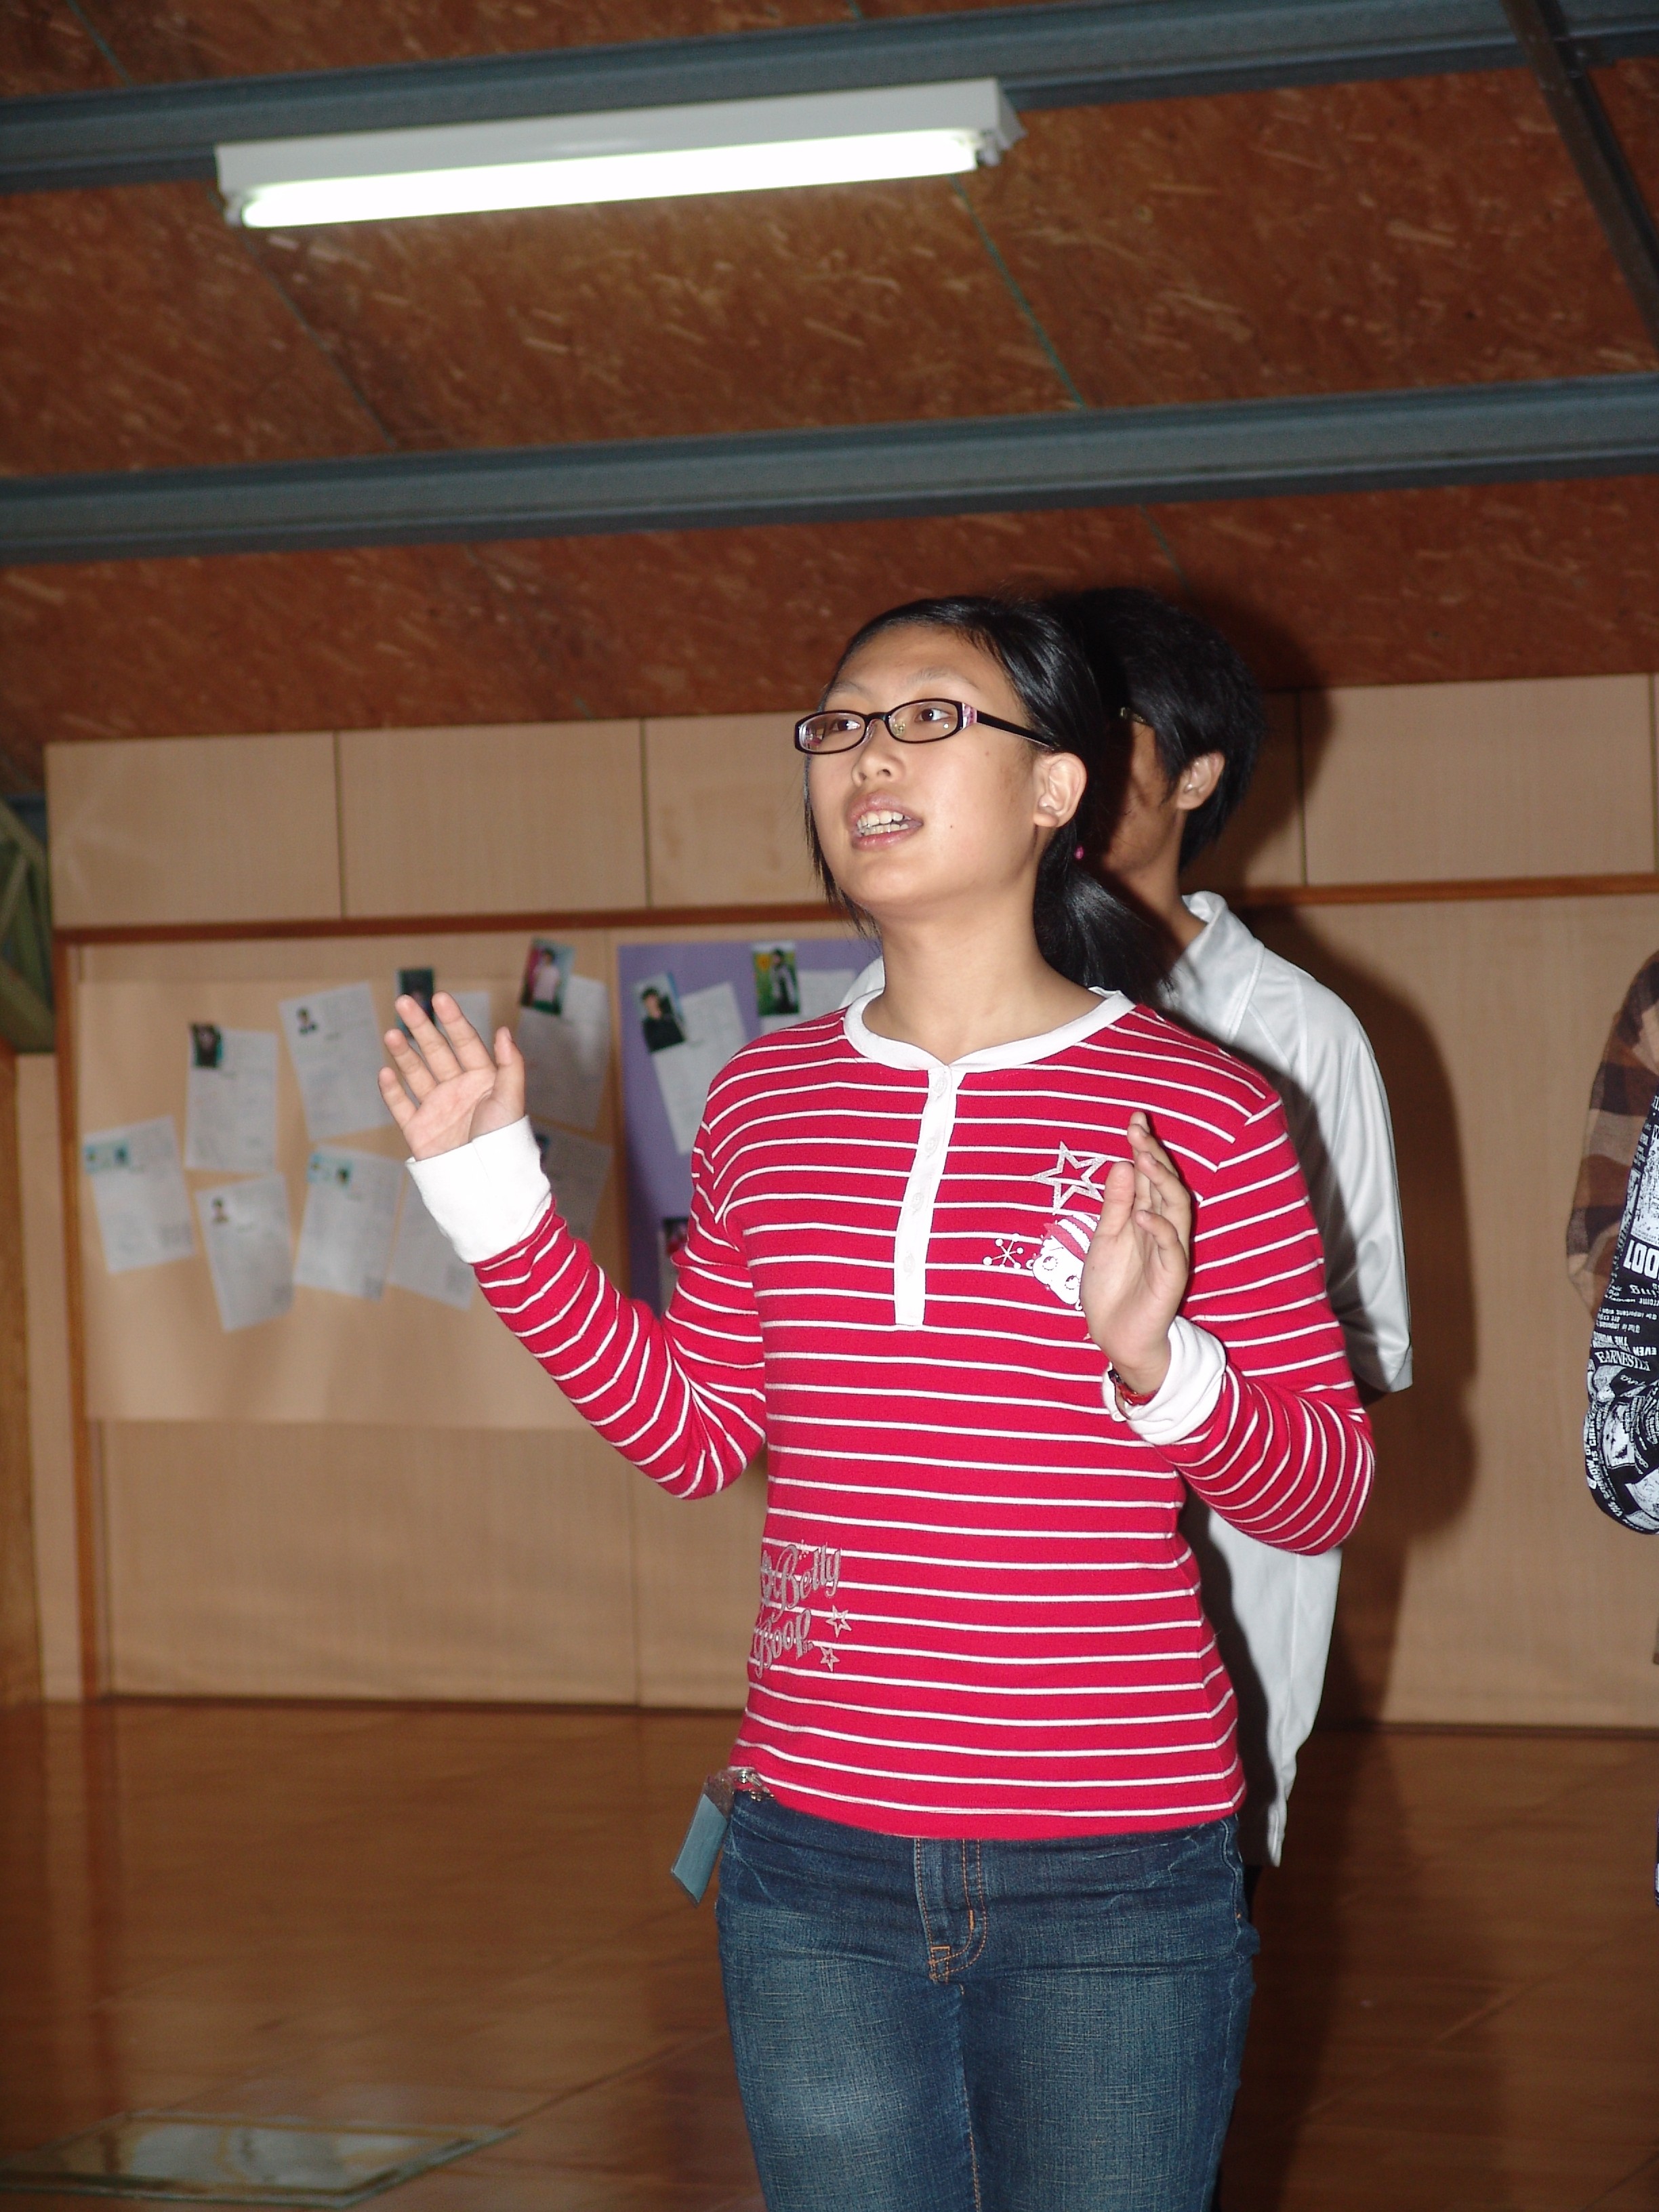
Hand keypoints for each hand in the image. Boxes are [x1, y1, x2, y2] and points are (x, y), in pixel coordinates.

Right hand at [379, 992, 525, 1159]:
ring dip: (403, 1053)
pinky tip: (385, 1072)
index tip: (440, 998)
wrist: (484, 1182)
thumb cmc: (502, 1141)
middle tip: (404, 1002)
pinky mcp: (419, 1129)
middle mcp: (458, 1089)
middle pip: (436, 1051)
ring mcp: (437, 1107)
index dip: (453, 1020)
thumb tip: (504, 1030)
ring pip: (416, 1073)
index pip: (465, 1042)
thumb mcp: (511, 1100)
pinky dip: (392, 1091)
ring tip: (392, 1033)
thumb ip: (510, 1065)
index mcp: (482, 1079)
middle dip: (421, 1026)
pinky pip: (402, 1106)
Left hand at [1081, 1110, 1192, 1396]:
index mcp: (1147, 1217)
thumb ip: (1115, 1204)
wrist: (1114, 1336)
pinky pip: (1171, 1248)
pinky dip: (1158, 1229)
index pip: (1150, 1176)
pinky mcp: (1171, 1276)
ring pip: (1175, 1209)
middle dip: (1154, 1155)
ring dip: (1161, 1182)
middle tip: (1138, 1129)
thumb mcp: (1105, 1238)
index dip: (1145, 1147)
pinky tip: (1142, 1214)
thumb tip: (1122, 1162)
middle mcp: (1163, 1229)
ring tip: (1144, 1157)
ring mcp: (1169, 1251)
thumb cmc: (1112, 1288)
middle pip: (1167, 1185)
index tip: (1135, 1118)